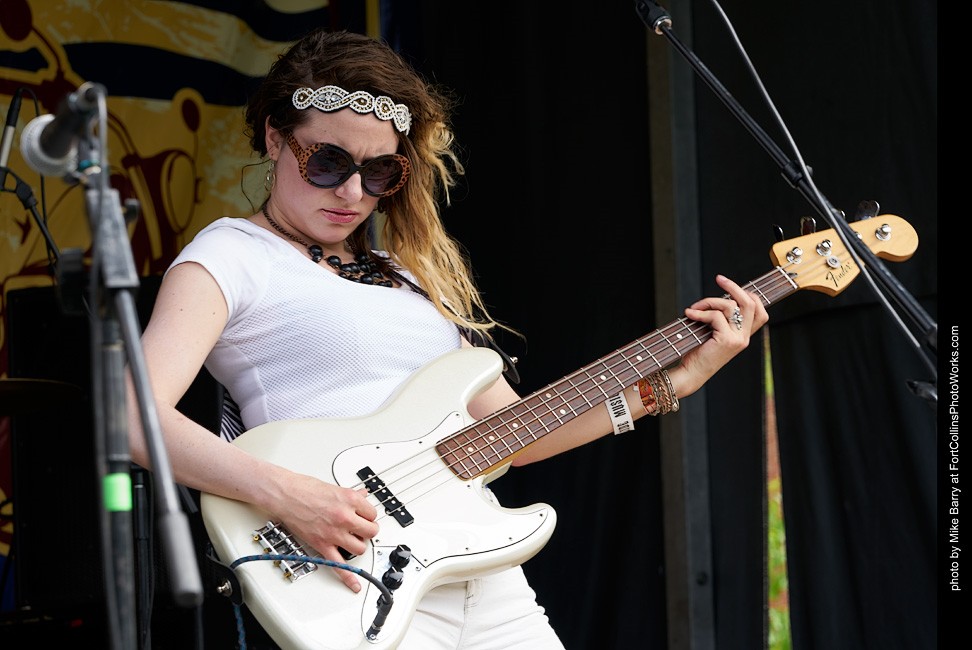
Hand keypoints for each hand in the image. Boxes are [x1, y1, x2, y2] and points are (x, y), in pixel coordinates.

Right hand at [269, 470, 378, 591]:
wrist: (284, 495)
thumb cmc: (304, 489)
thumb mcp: (334, 487)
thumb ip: (352, 495)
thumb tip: (363, 495)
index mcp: (350, 500)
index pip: (373, 514)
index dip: (368, 516)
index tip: (364, 517)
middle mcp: (344, 517)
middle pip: (370, 532)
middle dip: (367, 531)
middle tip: (361, 529)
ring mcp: (334, 533)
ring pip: (360, 549)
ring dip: (358, 546)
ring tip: (352, 541)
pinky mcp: (322, 545)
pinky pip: (339, 566)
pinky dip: (348, 577)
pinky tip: (355, 584)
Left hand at [674, 274, 768, 395]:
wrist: (690, 373)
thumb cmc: (697, 351)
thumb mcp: (712, 331)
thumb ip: (720, 317)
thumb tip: (720, 296)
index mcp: (743, 335)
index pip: (760, 311)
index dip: (748, 295)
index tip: (730, 286)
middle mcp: (744, 337)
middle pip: (750, 303)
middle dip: (734, 287)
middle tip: (719, 279)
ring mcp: (738, 339)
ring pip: (731, 306)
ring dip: (710, 301)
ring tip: (694, 308)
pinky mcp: (727, 340)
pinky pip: (716, 316)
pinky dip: (701, 312)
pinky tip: (690, 314)